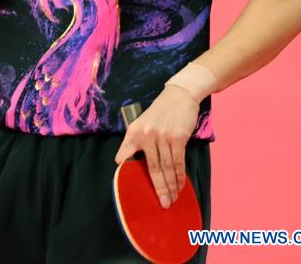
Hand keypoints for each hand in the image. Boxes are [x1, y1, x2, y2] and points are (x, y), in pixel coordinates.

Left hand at [115, 85, 199, 208]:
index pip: (126, 156)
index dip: (127, 172)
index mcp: (133, 132)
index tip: (129, 188)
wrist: (178, 96)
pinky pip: (178, 162)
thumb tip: (121, 162)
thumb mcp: (139, 123)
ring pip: (167, 168)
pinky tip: (180, 185)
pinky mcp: (177, 138)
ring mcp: (162, 137)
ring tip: (173, 198)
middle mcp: (146, 135)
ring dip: (171, 185)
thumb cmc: (159, 113)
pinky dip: (180, 176)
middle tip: (163, 204)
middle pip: (152, 168)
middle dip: (159, 189)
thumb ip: (131, 143)